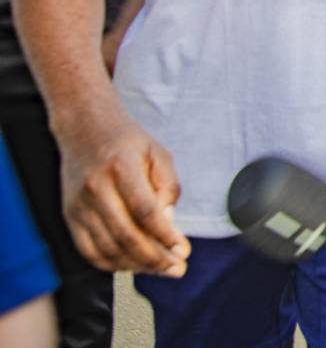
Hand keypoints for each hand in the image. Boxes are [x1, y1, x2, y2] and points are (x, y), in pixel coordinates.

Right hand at [57, 111, 189, 275]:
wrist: (84, 128)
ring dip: (135, 266)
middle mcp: (95, 188)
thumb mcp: (158, 154)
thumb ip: (167, 187)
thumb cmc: (128, 142)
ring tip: (160, 269)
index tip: (183, 250)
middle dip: (154, 258)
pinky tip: (132, 266)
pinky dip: (110, 264)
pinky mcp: (69, 216)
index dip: (165, 235)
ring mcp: (78, 205)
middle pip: (125, 235)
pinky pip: (88, 250)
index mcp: (121, 167)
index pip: (145, 211)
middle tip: (177, 269)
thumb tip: (169, 224)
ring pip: (106, 248)